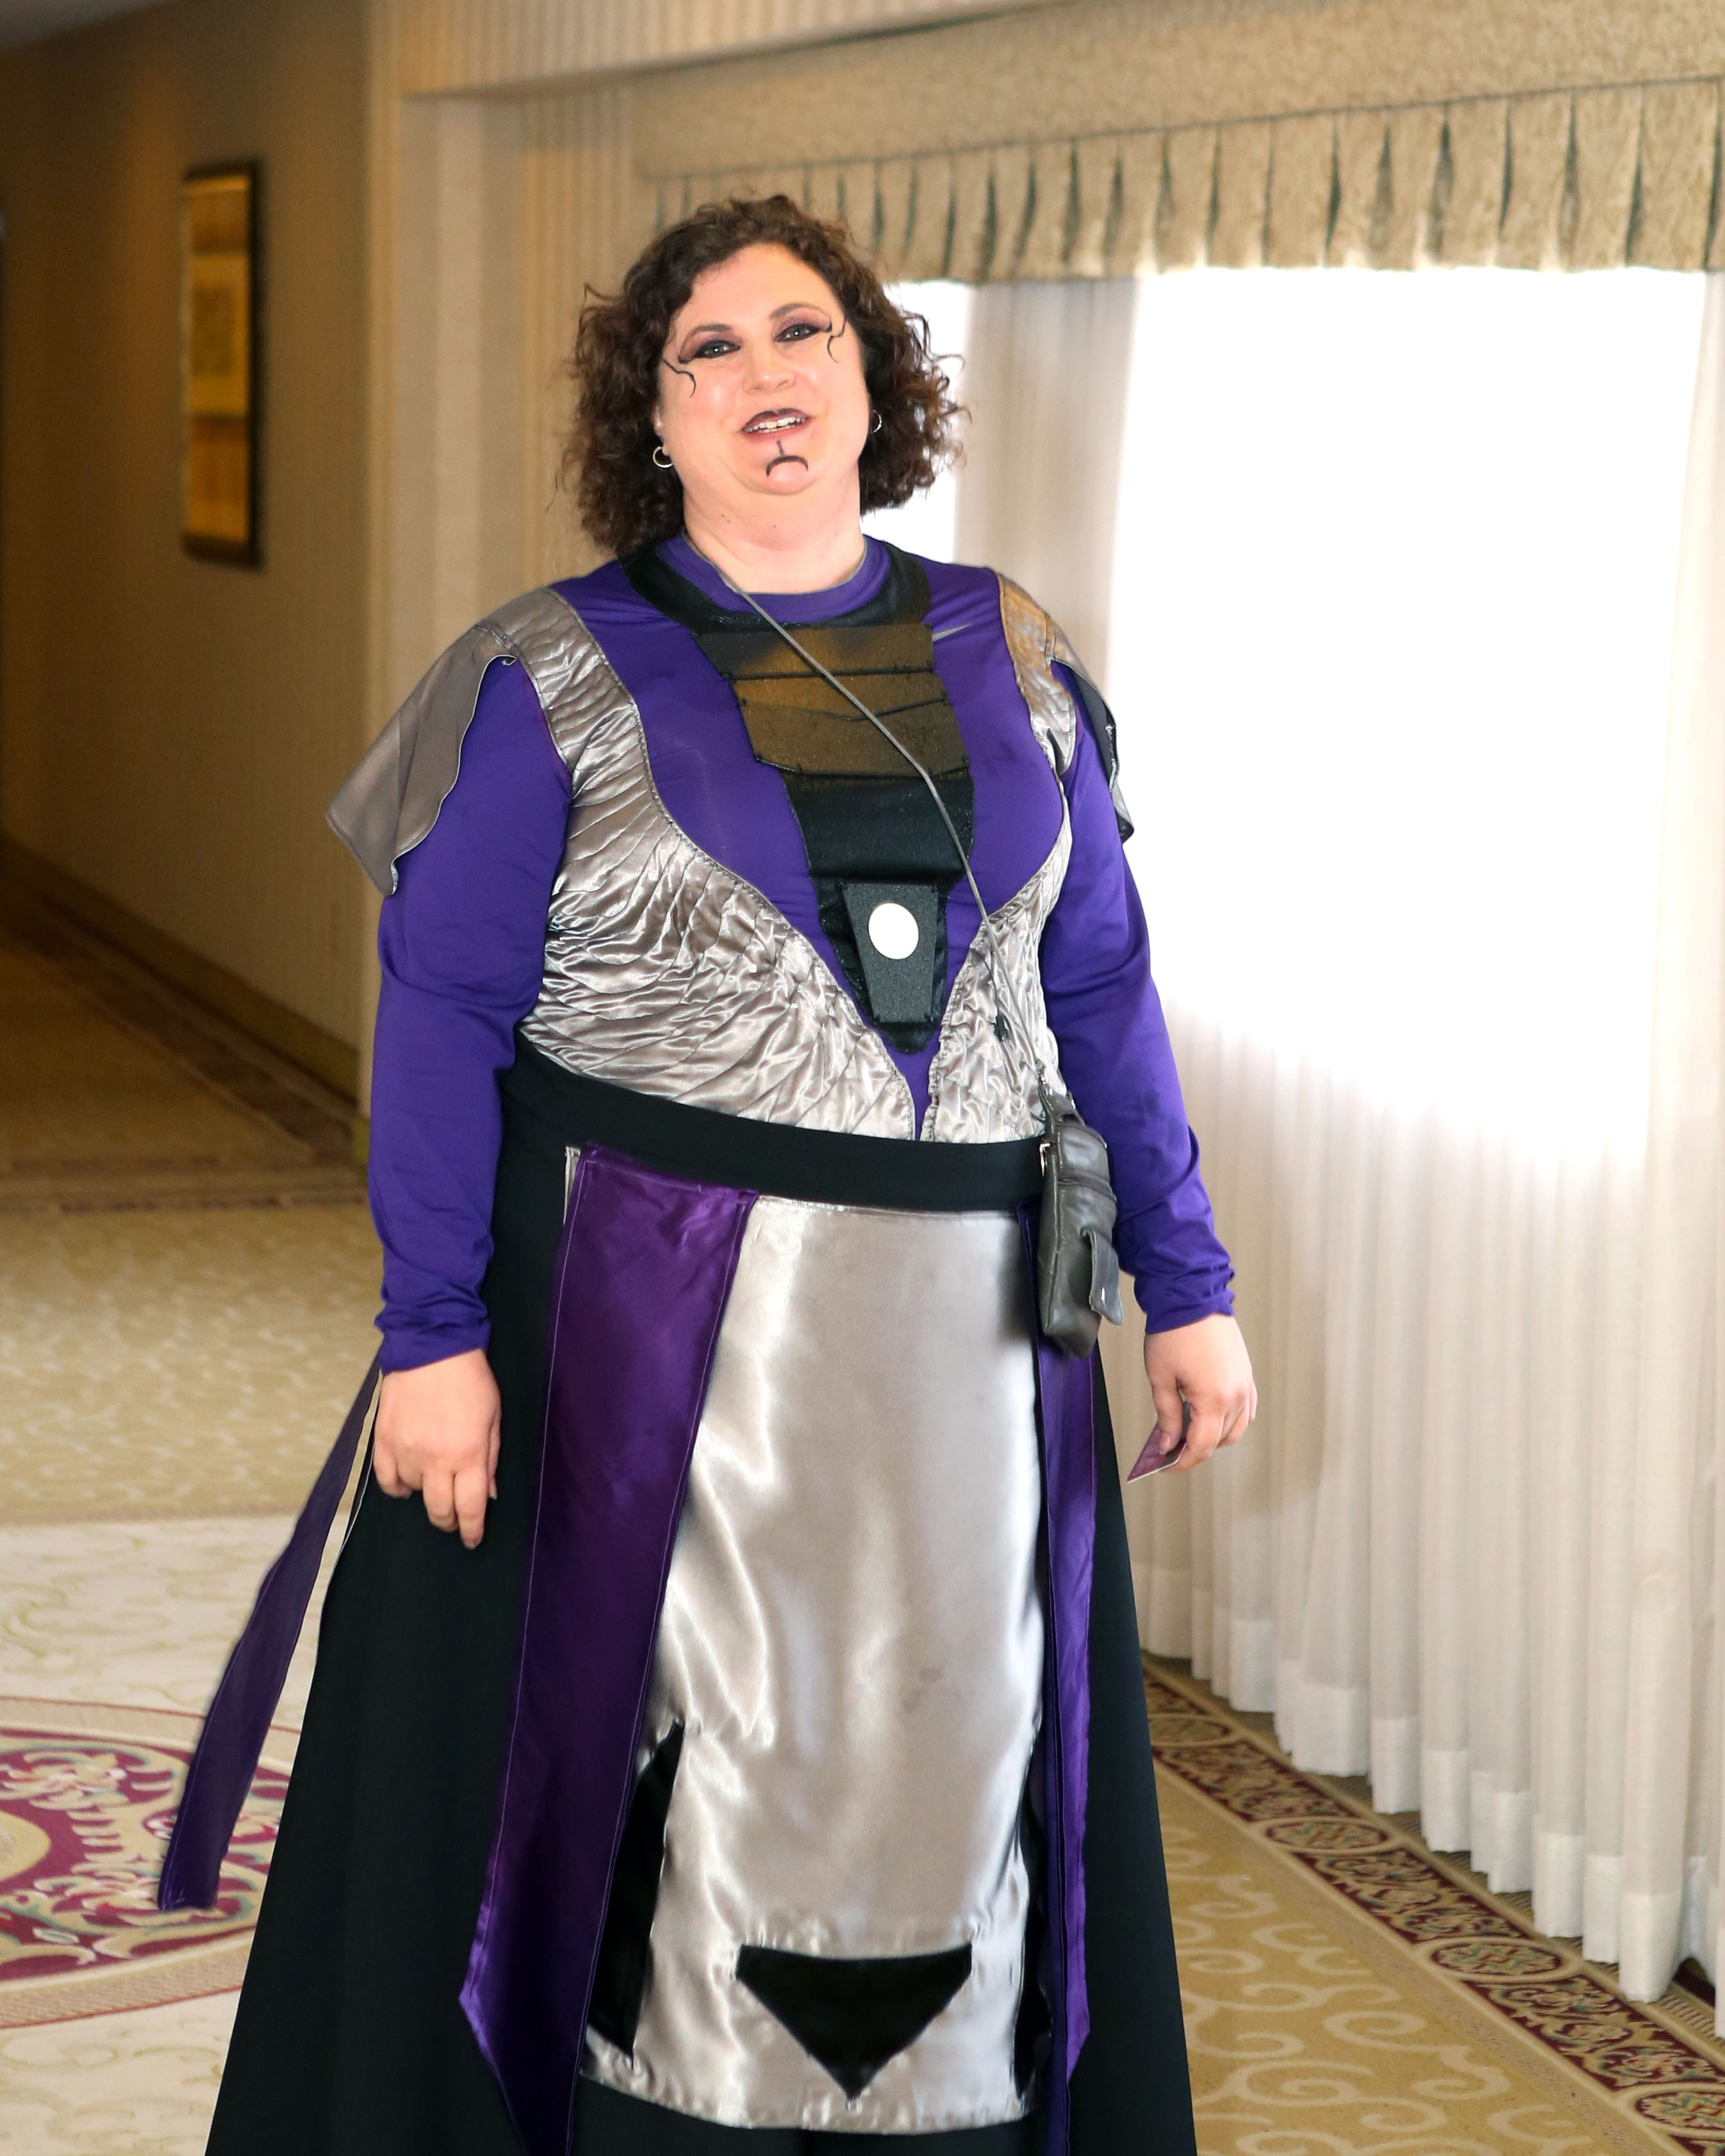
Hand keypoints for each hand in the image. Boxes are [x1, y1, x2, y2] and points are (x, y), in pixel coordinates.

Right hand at [373, 1348, 500, 1547]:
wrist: (431, 1346)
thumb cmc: (470, 1378)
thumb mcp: (493, 1417)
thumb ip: (490, 1458)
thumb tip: (488, 1493)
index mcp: (467, 1454)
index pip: (469, 1508)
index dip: (471, 1530)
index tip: (472, 1539)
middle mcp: (435, 1459)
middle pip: (439, 1509)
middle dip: (449, 1521)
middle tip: (454, 1519)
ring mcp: (406, 1451)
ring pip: (413, 1493)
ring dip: (426, 1493)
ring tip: (435, 1479)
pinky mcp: (384, 1440)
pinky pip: (386, 1479)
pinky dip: (397, 1487)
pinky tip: (406, 1484)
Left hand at [1143, 1314, 1255, 1472]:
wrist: (1193, 1296)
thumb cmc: (1174, 1332)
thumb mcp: (1161, 1378)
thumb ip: (1166, 1415)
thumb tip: (1168, 1442)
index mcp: (1214, 1399)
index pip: (1202, 1446)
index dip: (1183, 1461)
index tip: (1168, 1466)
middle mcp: (1237, 1395)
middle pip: (1220, 1440)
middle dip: (1197, 1449)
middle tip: (1173, 1448)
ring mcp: (1246, 1384)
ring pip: (1237, 1427)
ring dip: (1215, 1436)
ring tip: (1189, 1432)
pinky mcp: (1247, 1373)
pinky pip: (1247, 1408)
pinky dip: (1232, 1419)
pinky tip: (1213, 1417)